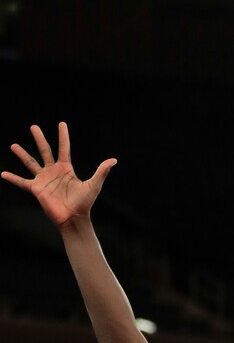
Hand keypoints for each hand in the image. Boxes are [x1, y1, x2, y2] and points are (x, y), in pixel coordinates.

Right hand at [1, 122, 116, 227]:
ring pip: (31, 163)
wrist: (74, 219)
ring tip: (13, 145)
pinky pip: (22, 182)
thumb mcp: (94, 185)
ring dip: (22, 154)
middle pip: (45, 150)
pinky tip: (3, 173)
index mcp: (66, 168)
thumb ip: (101, 171)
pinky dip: (13, 178)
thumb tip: (114, 160)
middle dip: (39, 138)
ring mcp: (44, 180)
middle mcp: (54, 171)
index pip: (64, 148)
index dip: (63, 136)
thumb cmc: (84, 203)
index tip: (61, 123)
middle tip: (33, 126)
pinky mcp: (37, 189)